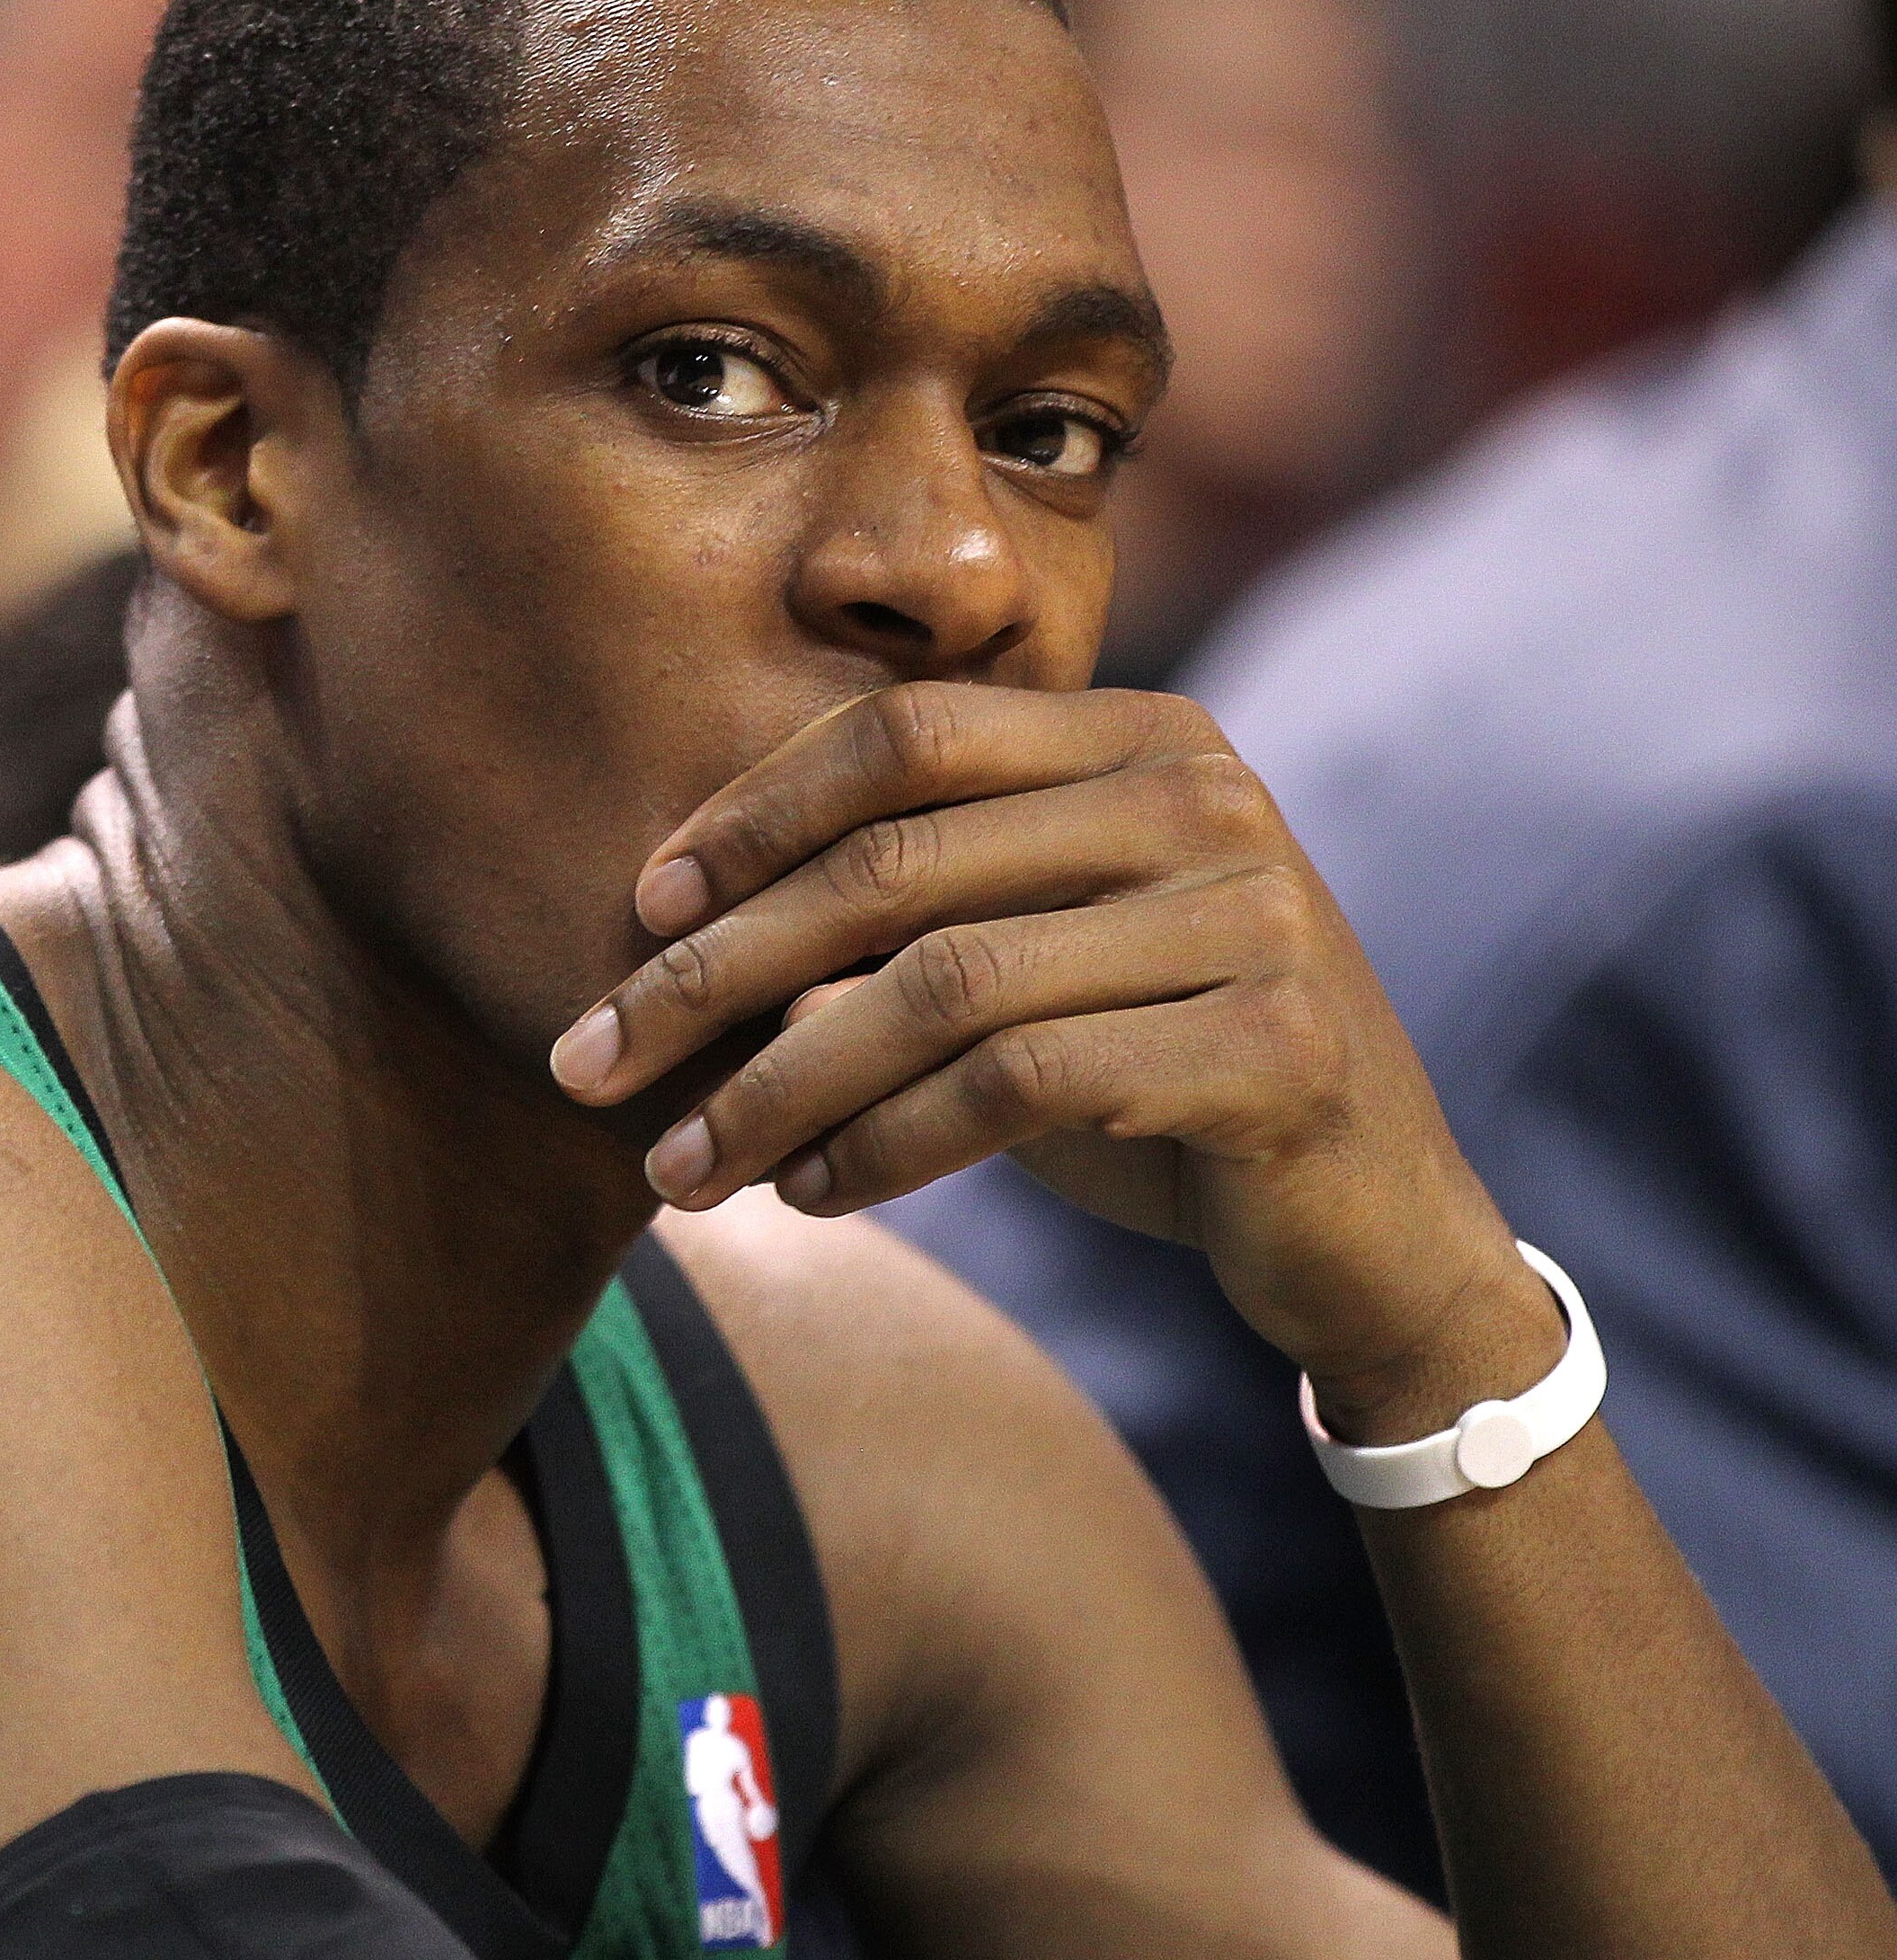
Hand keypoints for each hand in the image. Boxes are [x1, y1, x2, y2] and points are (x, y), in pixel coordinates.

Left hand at [551, 682, 1559, 1420]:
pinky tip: (810, 1195)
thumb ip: (907, 926)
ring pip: (939, 985)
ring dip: (775, 1089)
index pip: (903, 734)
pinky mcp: (1272, 1047)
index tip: (634, 913)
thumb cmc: (1162, 1080)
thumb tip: (684, 943)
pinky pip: (1016, 1087)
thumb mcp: (1033, 972)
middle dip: (711, 973)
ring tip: (678, 1172)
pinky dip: (884, 1148)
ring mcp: (1252, 912)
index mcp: (1146, 733)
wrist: (1372, 1226)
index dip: (749, 814)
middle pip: (895, 863)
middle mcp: (1205, 793)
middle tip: (587, 1063)